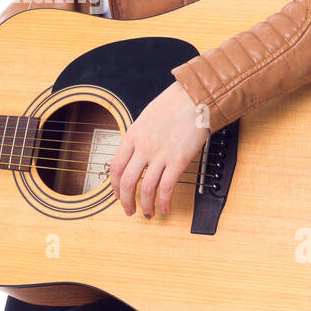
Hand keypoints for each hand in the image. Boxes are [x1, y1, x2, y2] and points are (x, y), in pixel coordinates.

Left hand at [107, 81, 210, 217]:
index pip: (115, 166)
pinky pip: (167, 188)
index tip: (117, 194)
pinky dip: (164, 202)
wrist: (196, 97)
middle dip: (126, 201)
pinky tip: (165, 208)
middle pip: (127, 182)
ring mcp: (160, 155)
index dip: (114, 186)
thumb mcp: (147, 117)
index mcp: (133, 135)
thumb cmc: (174, 103)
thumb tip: (135, 152)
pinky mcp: (178, 160)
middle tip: (129, 210)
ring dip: (146, 205)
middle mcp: (143, 147)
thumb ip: (139, 136)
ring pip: (146, 189)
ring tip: (148, 213)